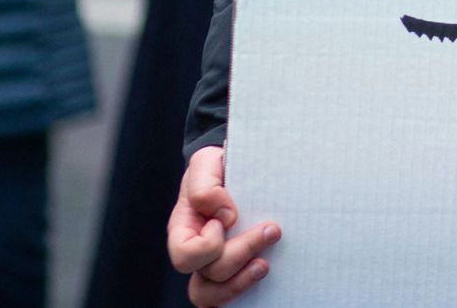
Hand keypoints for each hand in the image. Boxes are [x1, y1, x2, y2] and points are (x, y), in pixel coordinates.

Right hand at [167, 146, 281, 305]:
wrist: (245, 169)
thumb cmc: (221, 168)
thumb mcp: (207, 162)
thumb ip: (204, 184)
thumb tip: (223, 215)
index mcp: (185, 228)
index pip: (186, 254)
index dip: (207, 244)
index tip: (229, 217)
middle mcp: (198, 252)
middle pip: (209, 275)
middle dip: (241, 253)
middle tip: (271, 230)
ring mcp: (216, 265)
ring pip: (215, 296)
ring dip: (243, 280)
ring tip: (265, 263)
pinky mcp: (238, 271)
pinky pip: (234, 297)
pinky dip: (248, 290)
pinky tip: (268, 272)